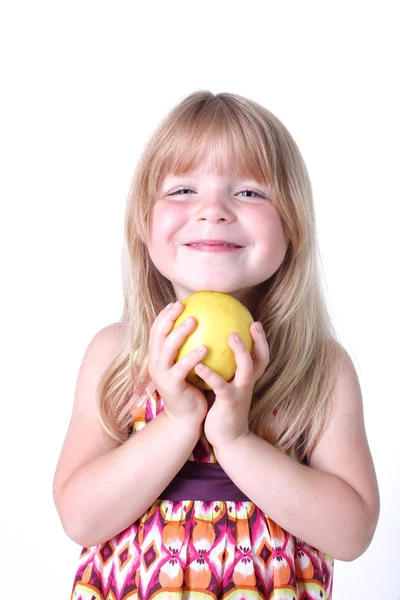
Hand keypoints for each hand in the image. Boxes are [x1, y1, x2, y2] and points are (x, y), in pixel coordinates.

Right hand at [148, 301, 207, 426]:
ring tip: (194, 321)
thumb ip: (188, 349)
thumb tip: (202, 327)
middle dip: (168, 318)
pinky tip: (205, 348)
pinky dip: (191, 357)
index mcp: (157, 358)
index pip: (156, 331)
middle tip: (183, 306)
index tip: (176, 303)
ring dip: (179, 333)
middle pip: (157, 335)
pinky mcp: (172, 386)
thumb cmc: (190, 389)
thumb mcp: (186, 367)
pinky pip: (182, 368)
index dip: (163, 315)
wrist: (186, 418)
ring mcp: (161, 375)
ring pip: (167, 349)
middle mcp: (155, 364)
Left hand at [200, 322, 269, 450]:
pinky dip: (210, 374)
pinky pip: (221, 385)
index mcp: (248, 379)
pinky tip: (198, 365)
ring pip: (246, 368)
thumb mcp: (228, 387)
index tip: (255, 322)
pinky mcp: (229, 402)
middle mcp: (248, 383)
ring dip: (241, 352)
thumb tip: (212, 348)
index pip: (261, 356)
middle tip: (253, 323)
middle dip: (260, 341)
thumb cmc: (223, 409)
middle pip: (261, 359)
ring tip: (231, 336)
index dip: (261, 340)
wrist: (228, 439)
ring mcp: (241, 392)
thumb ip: (225, 370)